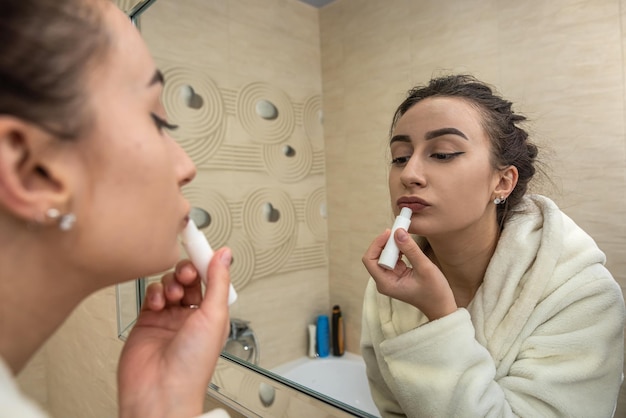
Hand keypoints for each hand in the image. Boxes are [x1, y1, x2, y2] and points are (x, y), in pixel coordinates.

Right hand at [117, 248, 231, 417]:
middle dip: (186, 271)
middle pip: (189, 279)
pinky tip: (157, 303)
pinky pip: (150, 295)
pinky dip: (153, 293)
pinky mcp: (147, 321)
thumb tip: (225, 255)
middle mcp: (192, 316)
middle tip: (186, 273)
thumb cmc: (192, 367)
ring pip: (169, 284)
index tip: (199, 243)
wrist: (160, 391)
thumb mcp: (215, 316)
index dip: (205, 262)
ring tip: (172, 294)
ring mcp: (168, 318)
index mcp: (213, 315)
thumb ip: (218, 282)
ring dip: (170, 283)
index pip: (211, 279)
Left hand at [362, 229, 456, 320]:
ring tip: (403, 234)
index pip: (370, 260)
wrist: (442, 306)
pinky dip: (398, 248)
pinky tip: (406, 243)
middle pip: (375, 256)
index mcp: (386, 283)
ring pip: (384, 255)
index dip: (377, 244)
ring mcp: (390, 277)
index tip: (390, 233)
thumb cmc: (434, 292)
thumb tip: (398, 232)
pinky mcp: (397, 273)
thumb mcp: (425, 269)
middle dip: (385, 242)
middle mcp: (384, 280)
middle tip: (398, 230)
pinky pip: (392, 257)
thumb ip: (411, 250)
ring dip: (392, 244)